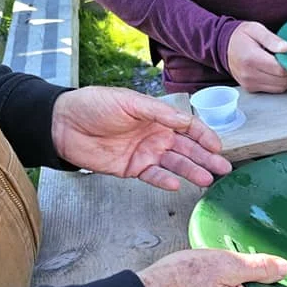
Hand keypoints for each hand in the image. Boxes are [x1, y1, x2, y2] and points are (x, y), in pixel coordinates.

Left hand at [51, 87, 231, 189]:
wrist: (62, 124)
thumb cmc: (94, 105)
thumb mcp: (129, 102)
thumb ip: (160, 113)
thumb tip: (186, 121)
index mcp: (158, 117)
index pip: (189, 127)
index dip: (205, 136)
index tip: (218, 147)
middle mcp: (156, 136)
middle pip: (188, 149)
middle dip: (207, 158)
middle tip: (224, 168)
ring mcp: (145, 153)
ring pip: (175, 165)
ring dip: (192, 172)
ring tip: (208, 180)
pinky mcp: (132, 168)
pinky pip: (153, 176)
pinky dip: (164, 181)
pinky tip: (176, 184)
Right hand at [226, 21, 286, 93]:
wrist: (223, 47)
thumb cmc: (241, 36)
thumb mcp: (256, 29)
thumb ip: (272, 39)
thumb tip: (286, 48)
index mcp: (251, 58)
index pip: (280, 69)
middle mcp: (249, 74)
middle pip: (281, 81)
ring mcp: (249, 83)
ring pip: (279, 88)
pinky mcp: (250, 88)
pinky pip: (272, 90)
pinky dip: (281, 83)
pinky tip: (281, 74)